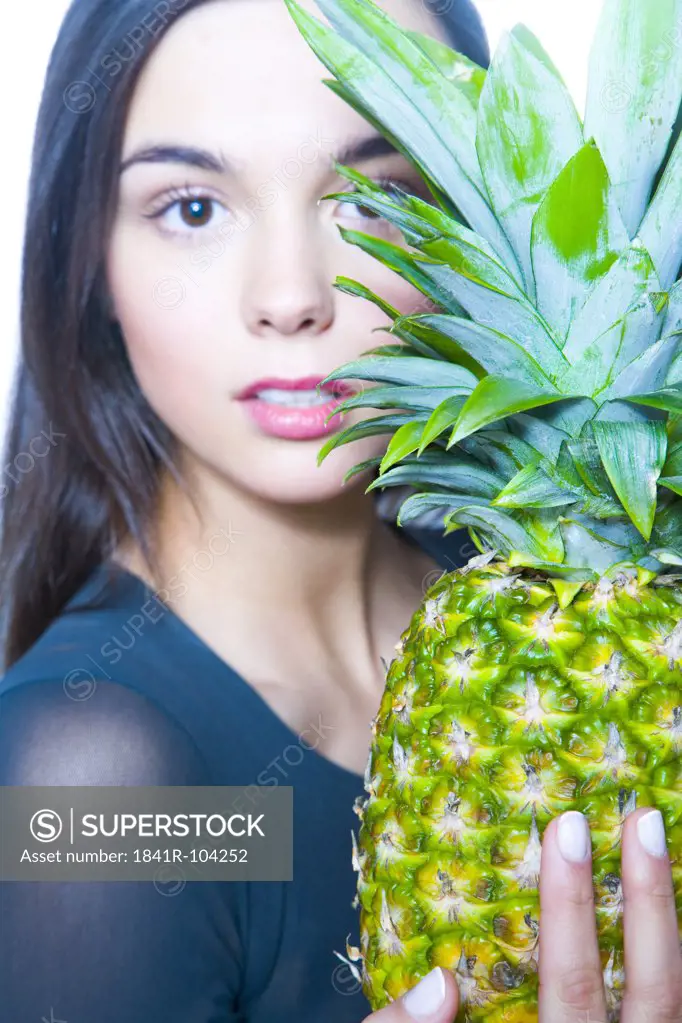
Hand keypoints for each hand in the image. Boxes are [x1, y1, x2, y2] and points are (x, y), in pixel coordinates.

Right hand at [361, 807, 681, 1022]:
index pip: (575, 992)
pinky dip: (678, 969)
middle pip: (655, 997)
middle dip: (649, 902)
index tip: (567, 831)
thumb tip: (438, 984)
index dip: (572, 911)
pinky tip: (665, 923)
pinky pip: (675, 1016)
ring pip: (680, 1008)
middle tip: (639, 819)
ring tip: (663, 852)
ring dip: (673, 928)